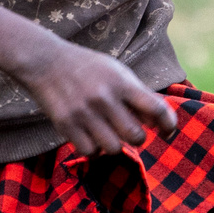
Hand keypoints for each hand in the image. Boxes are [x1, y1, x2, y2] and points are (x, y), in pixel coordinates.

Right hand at [0, 0, 176, 155]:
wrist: (45, 61)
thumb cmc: (87, 67)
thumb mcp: (116, 71)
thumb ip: (137, 94)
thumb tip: (157, 122)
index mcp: (121, 82)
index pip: (157, 109)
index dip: (168, 125)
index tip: (166, 131)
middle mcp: (104, 98)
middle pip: (136, 136)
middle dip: (137, 137)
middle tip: (129, 131)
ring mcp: (84, 113)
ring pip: (113, 148)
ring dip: (114, 144)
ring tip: (107, 133)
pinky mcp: (65, 125)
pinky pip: (89, 151)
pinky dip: (93, 148)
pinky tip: (90, 136)